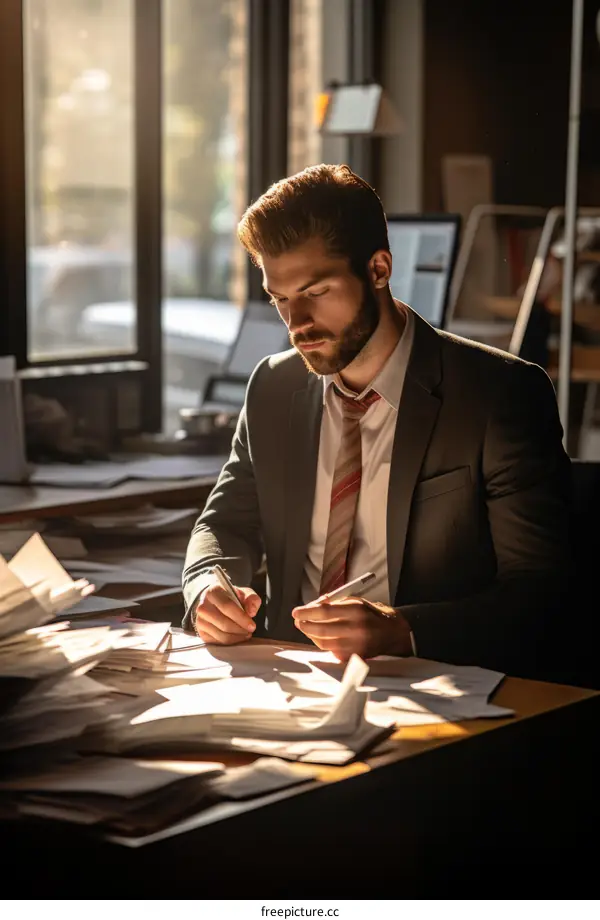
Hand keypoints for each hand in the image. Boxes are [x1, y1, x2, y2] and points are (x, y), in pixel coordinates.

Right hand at [194, 578, 260, 644]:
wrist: (213, 601)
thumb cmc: (230, 597)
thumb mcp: (243, 593)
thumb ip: (252, 599)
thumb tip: (251, 612)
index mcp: (213, 592)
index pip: (227, 607)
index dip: (241, 618)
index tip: (252, 625)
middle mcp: (203, 606)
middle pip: (224, 624)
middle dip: (240, 630)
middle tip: (250, 631)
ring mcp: (199, 620)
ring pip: (221, 635)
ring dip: (237, 637)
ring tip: (245, 634)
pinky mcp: (201, 632)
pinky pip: (217, 642)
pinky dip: (230, 642)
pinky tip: (236, 637)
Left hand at [292, 596, 412, 659]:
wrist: (393, 633)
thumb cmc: (370, 614)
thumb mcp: (355, 601)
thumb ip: (333, 603)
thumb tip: (310, 607)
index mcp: (356, 610)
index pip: (325, 612)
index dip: (307, 612)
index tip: (296, 612)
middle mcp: (356, 629)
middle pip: (321, 629)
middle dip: (305, 625)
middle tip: (297, 621)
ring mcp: (355, 645)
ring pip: (323, 643)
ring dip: (311, 635)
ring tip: (306, 627)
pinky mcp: (354, 658)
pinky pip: (331, 651)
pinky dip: (323, 644)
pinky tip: (321, 637)